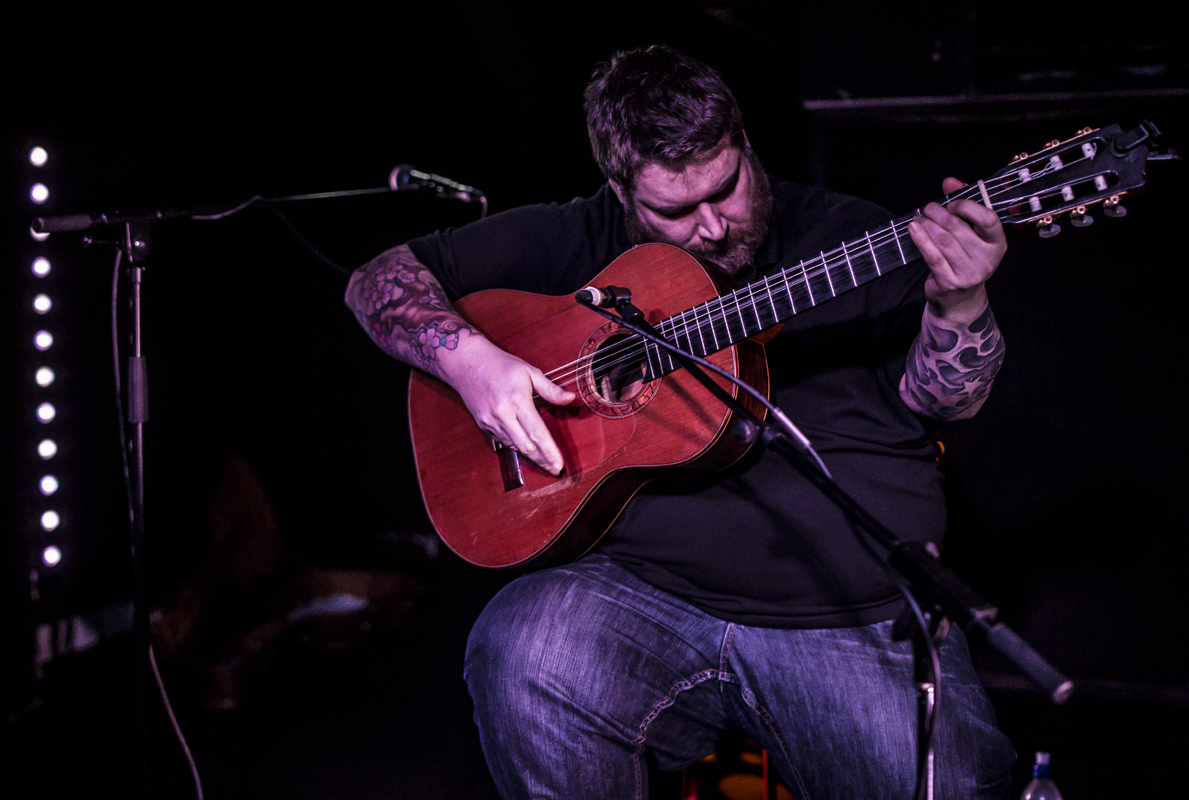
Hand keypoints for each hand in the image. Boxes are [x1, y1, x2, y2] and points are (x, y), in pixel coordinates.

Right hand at [438, 334, 575, 474]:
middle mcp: (502, 414)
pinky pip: (503, 441)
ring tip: (545, 463)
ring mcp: (490, 421)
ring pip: (514, 446)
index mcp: (517, 400)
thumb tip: (570, 399)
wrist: (466, 363)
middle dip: (542, 460)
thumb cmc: (501, 365)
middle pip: (526, 446)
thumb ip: (550, 389)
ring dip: (530, 456)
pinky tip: (527, 450)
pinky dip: (516, 447)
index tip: (559, 465)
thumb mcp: (529, 372)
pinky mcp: (483, 425)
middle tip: (555, 469)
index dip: (550, 451)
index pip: (537, 432)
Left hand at [908, 177, 1006, 323]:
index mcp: (997, 243)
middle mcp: (987, 259)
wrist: (960, 299)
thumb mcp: (971, 233)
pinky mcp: (950, 282)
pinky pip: (933, 256)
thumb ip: (964, 205)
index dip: (967, 206)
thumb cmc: (965, 258)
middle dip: (939, 213)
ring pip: (944, 241)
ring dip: (927, 225)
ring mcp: (969, 272)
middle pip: (958, 228)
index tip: (952, 203)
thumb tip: (950, 181)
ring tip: (919, 218)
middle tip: (928, 208)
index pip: (988, 219)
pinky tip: (913, 229)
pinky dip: (921, 240)